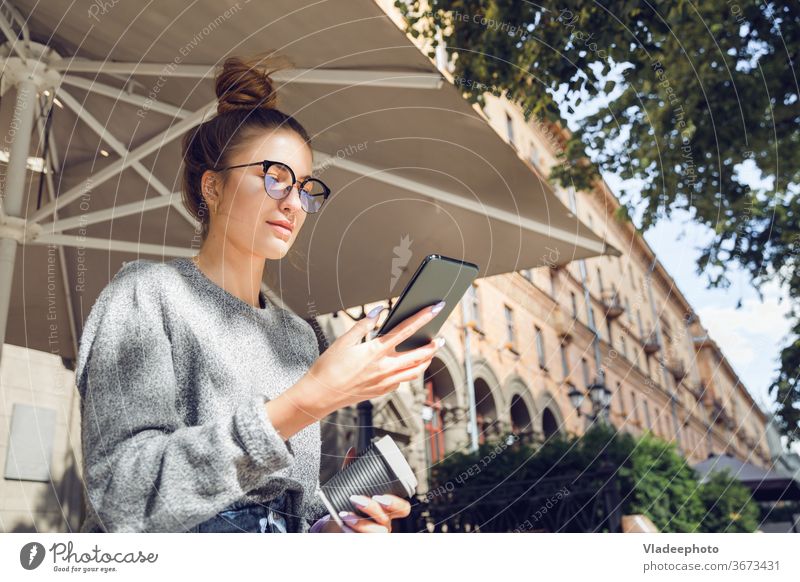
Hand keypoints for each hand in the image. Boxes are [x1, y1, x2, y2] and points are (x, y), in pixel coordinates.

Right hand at [300, 302, 445, 416]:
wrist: (320, 394)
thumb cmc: (329, 367)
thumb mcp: (344, 340)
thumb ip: (363, 325)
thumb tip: (377, 312)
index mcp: (376, 351)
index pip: (407, 330)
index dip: (423, 317)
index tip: (435, 309)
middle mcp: (385, 368)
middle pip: (419, 355)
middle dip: (433, 346)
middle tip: (440, 339)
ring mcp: (385, 382)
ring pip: (415, 372)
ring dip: (425, 361)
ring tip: (429, 354)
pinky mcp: (381, 392)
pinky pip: (401, 382)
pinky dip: (407, 373)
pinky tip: (405, 368)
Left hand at [320, 447, 411, 532]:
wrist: (333, 527)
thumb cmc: (347, 506)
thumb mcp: (349, 489)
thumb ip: (351, 472)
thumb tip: (353, 450)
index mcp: (387, 511)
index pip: (403, 508)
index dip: (395, 503)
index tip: (378, 496)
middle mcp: (384, 524)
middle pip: (387, 519)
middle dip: (373, 509)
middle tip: (357, 499)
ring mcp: (374, 536)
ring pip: (376, 532)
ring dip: (361, 523)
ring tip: (345, 514)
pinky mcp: (362, 542)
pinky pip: (362, 541)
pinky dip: (352, 533)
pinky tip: (342, 526)